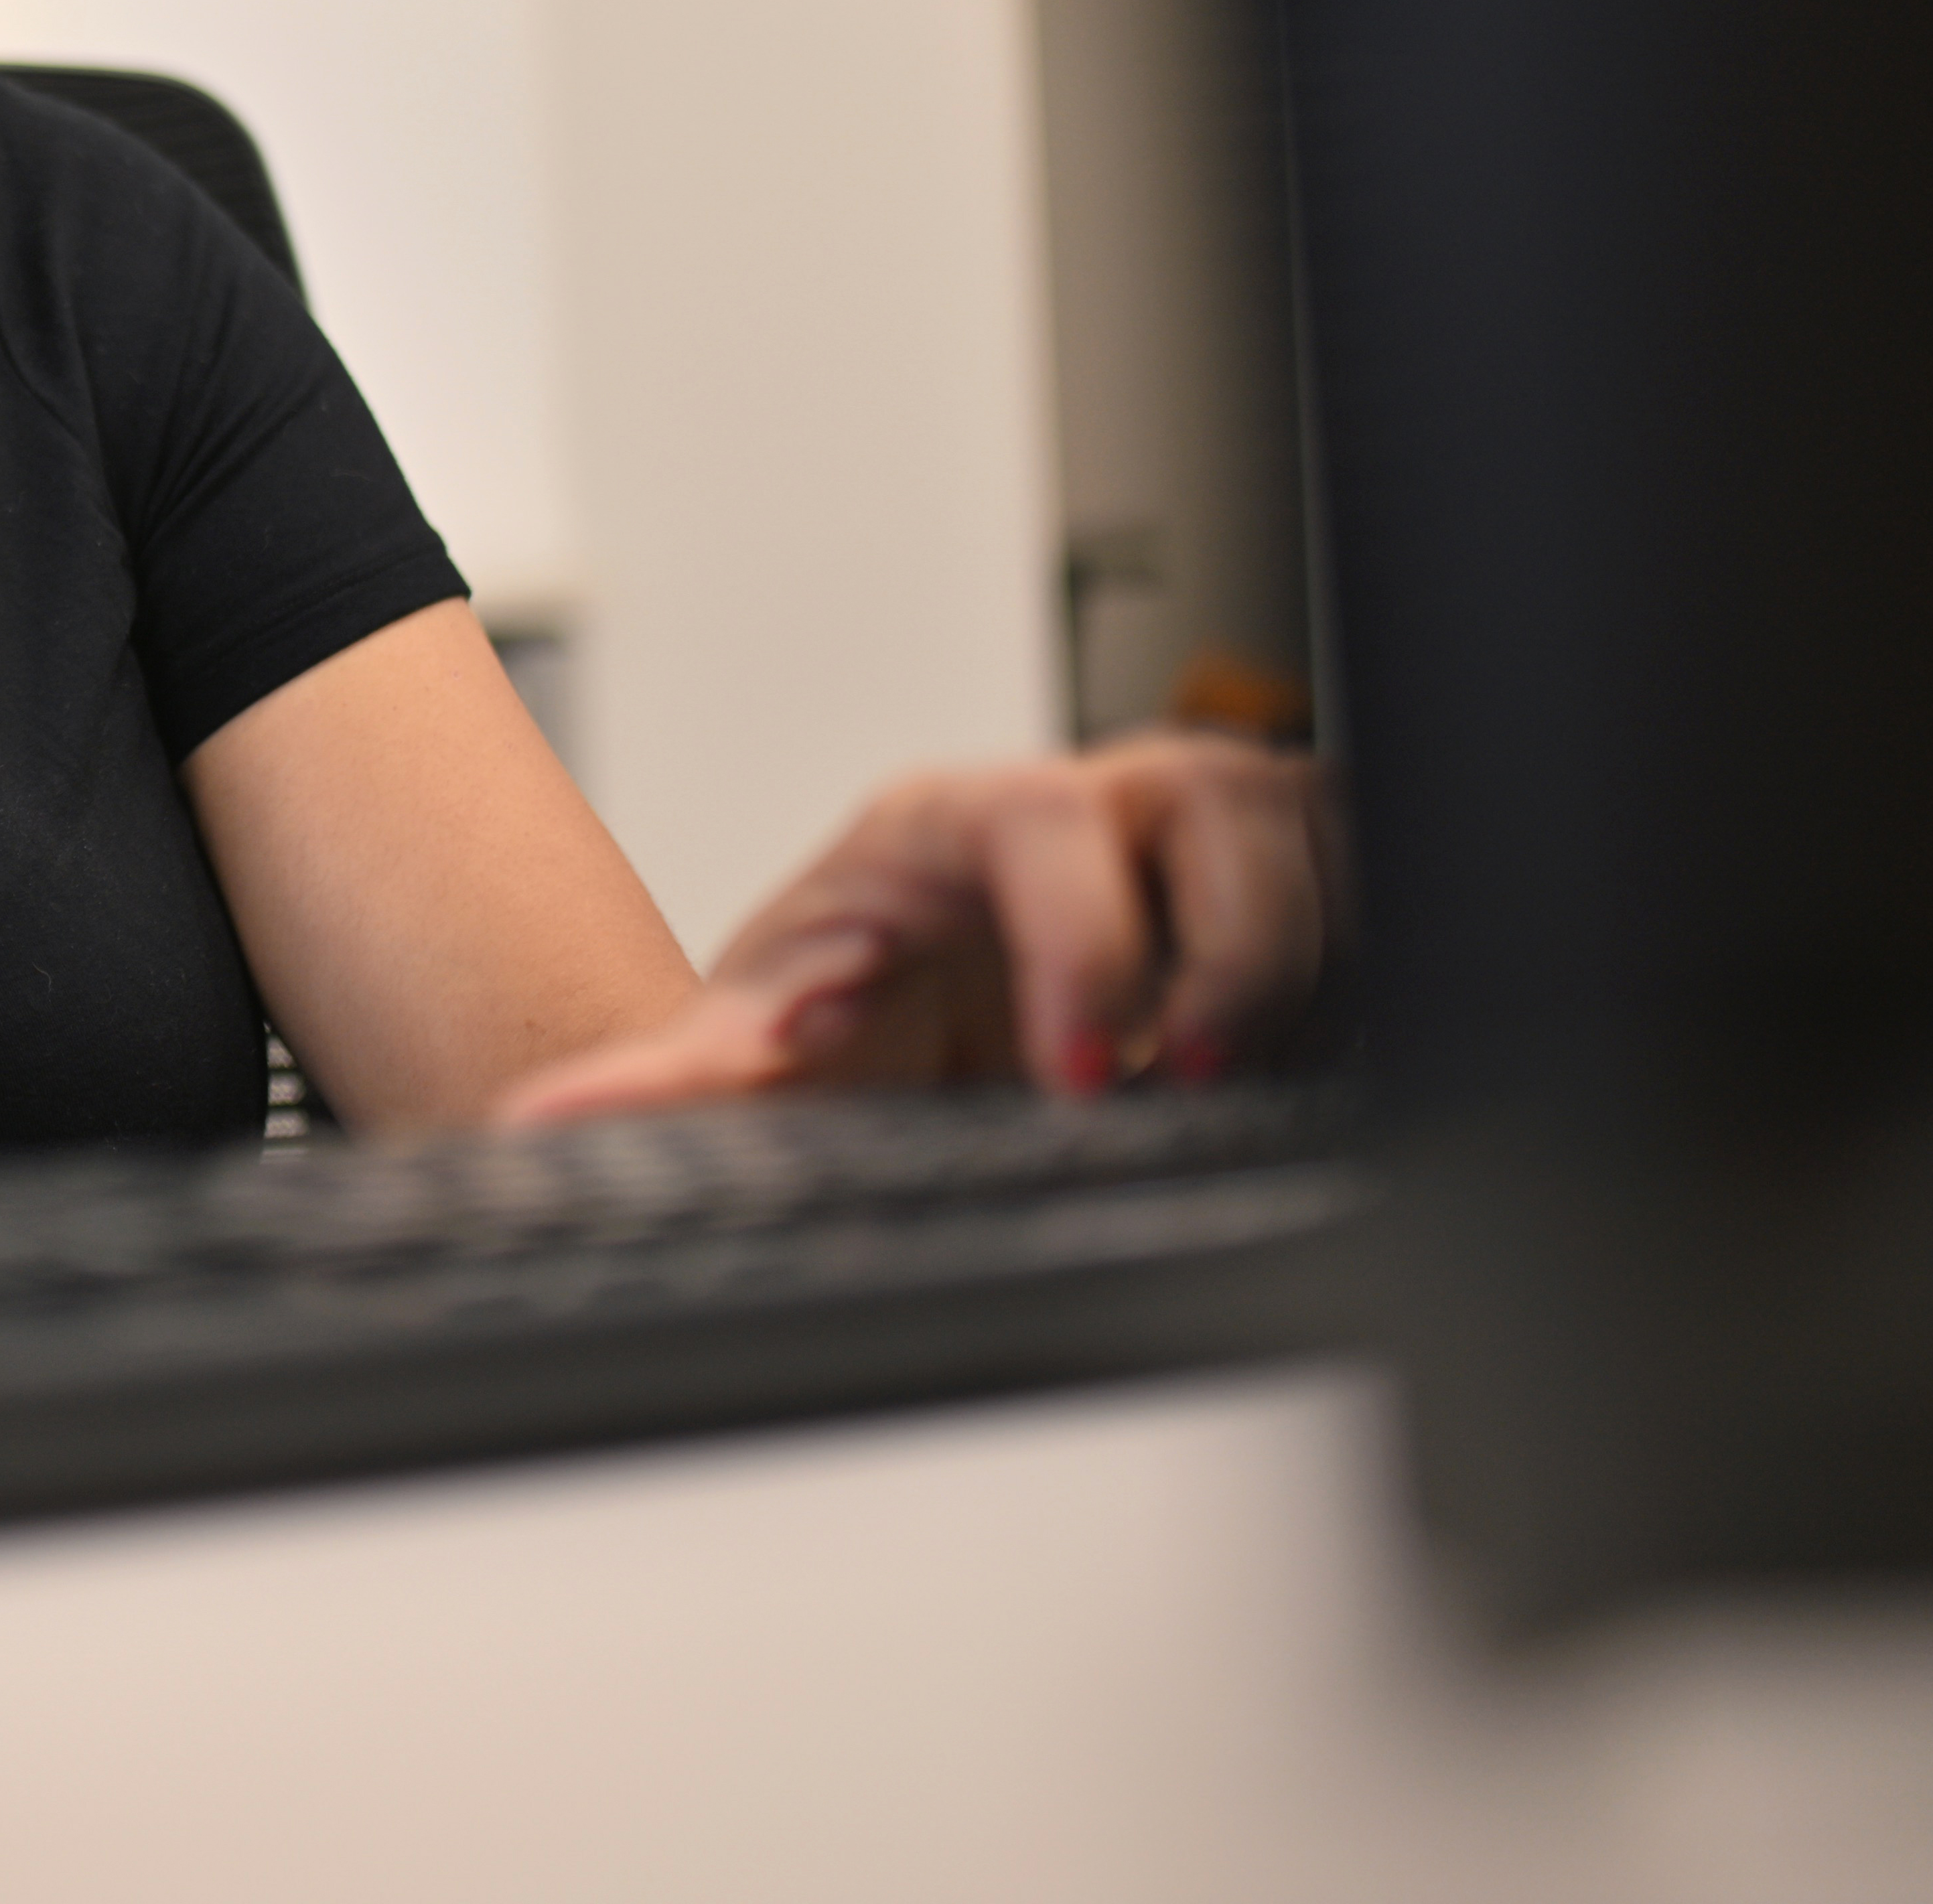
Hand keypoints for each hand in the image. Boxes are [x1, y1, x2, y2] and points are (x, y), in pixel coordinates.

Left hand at [496, 732, 1333, 1120]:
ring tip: (1238, 1073)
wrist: (925, 1020)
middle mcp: (1098, 806)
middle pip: (1215, 813)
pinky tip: (1312, 1053)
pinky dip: (1373, 975)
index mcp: (965, 823)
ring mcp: (1209, 836)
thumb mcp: (774, 1033)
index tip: (1087, 1069)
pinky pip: (1384, 890)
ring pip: (1319, 848)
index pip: (1046, 826)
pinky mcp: (1300, 879)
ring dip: (1302, 972)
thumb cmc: (859, 1004)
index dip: (1085, 942)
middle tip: (1178, 1081)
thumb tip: (548, 1125)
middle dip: (1221, 958)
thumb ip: (678, 1083)